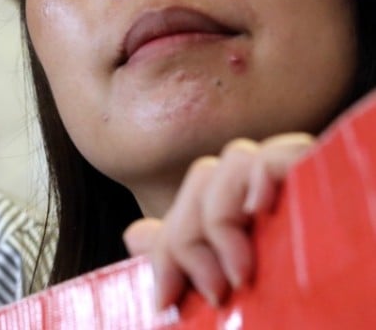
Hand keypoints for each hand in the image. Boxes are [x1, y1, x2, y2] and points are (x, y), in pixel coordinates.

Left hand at [123, 133, 313, 309]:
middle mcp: (272, 189)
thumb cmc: (302, 315)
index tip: (164, 301)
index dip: (168, 248)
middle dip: (188, 239)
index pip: (190, 203)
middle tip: (212, 293)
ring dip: (220, 217)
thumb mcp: (236, 292)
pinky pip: (285, 152)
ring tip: (241, 276)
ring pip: (235, 160)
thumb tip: (134, 234)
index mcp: (248, 212)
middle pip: (205, 178)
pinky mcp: (331, 175)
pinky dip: (263, 174)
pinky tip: (259, 211)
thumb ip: (187, 259)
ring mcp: (302, 178)